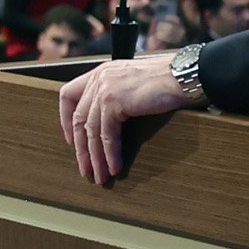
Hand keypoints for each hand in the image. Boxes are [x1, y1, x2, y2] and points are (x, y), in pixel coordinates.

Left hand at [58, 56, 197, 183]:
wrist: (183, 75)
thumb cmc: (166, 80)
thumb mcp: (132, 82)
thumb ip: (116, 94)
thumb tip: (108, 121)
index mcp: (99, 73)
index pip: (68, 95)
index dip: (65, 119)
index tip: (71, 140)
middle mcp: (98, 79)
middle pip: (79, 119)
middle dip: (82, 148)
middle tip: (85, 168)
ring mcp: (104, 90)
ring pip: (92, 131)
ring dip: (95, 158)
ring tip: (100, 176)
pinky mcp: (114, 102)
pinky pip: (107, 135)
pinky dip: (110, 154)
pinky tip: (114, 167)